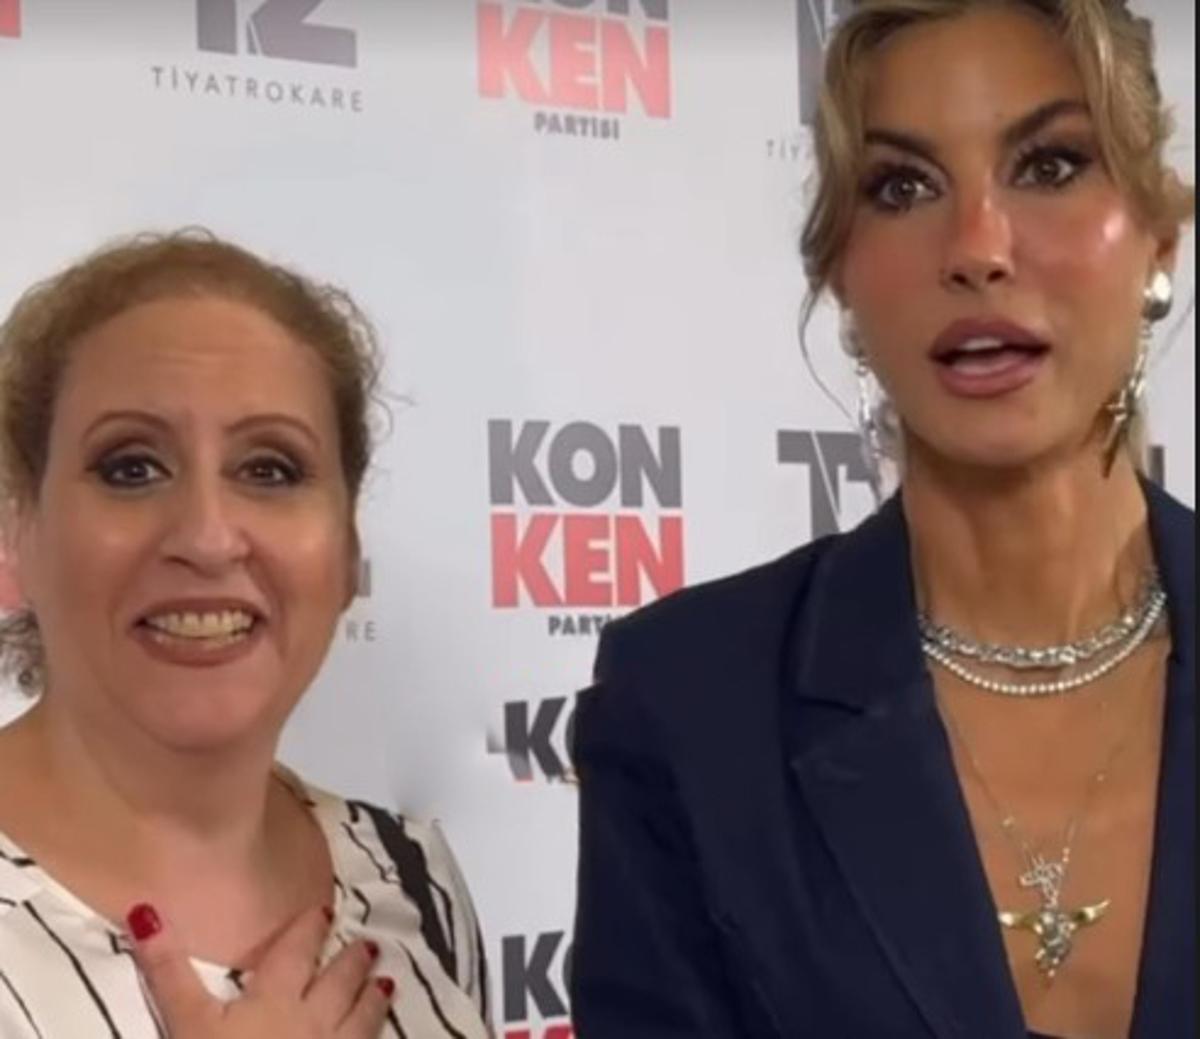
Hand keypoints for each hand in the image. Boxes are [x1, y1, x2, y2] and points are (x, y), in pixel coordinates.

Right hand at [126, 903, 393, 1037]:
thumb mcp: (186, 1023)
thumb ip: (168, 971)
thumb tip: (146, 911)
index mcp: (276, 997)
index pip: (297, 952)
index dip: (310, 929)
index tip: (325, 910)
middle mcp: (315, 1017)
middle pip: (340, 981)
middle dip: (353, 960)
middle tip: (372, 943)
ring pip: (363, 1017)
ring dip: (374, 997)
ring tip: (387, 981)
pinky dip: (378, 1036)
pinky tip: (383, 1035)